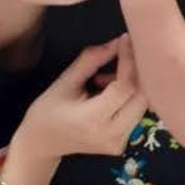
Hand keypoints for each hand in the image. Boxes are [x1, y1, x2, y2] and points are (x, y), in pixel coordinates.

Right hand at [15, 36, 146, 166]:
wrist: (42, 142)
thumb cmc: (48, 110)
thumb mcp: (64, 82)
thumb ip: (91, 60)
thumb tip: (117, 42)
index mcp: (92, 120)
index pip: (124, 87)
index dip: (128, 61)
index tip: (126, 40)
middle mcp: (111, 135)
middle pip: (141, 97)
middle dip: (134, 72)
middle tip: (117, 57)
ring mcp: (119, 143)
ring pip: (142, 105)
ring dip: (131, 85)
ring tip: (104, 79)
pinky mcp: (122, 144)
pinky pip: (136, 114)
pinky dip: (128, 97)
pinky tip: (107, 93)